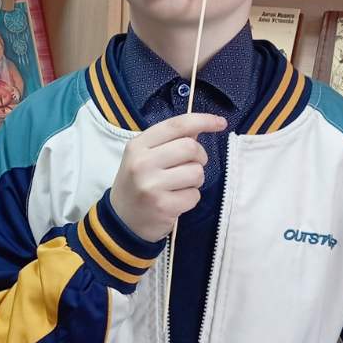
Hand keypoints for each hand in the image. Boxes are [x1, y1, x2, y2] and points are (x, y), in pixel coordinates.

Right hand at [110, 112, 226, 241]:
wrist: (121, 222)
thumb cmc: (137, 185)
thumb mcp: (144, 158)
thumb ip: (168, 142)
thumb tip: (198, 129)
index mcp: (137, 146)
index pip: (176, 125)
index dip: (203, 120)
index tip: (220, 123)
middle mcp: (142, 163)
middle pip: (191, 147)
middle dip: (200, 157)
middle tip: (192, 166)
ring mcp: (152, 185)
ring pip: (196, 172)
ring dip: (195, 179)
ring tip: (180, 186)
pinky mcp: (163, 206)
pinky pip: (194, 195)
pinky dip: (190, 198)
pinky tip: (175, 201)